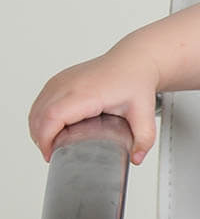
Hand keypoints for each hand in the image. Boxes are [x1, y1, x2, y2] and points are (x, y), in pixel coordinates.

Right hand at [29, 45, 159, 164]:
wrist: (132, 60)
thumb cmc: (135, 80)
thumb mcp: (144, 111)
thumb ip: (144, 137)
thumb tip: (136, 159)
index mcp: (86, 93)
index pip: (52, 117)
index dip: (46, 139)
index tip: (52, 154)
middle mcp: (69, 84)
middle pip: (39, 116)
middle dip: (41, 139)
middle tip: (54, 153)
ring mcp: (60, 81)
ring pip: (35, 109)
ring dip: (38, 129)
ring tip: (51, 144)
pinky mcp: (58, 80)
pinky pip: (39, 102)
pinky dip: (39, 118)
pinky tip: (48, 129)